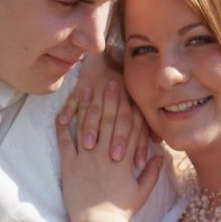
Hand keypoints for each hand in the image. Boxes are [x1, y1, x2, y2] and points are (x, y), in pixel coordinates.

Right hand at [57, 53, 148, 168]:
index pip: (137, 129)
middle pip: (116, 121)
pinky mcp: (79, 86)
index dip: (138, 146)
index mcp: (130, 105)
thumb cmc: (123, 88)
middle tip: (114, 158)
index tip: (138, 164)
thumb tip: (158, 145)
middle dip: (116, 139)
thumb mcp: (137, 104)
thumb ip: (145, 127)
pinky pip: (72, 98)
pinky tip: (62, 121)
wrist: (106, 57)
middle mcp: (116, 98)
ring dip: (90, 127)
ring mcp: (96, 92)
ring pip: (93, 111)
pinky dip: (68, 109)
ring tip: (88, 144)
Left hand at [57, 80, 162, 221]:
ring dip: (88, 106)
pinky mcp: (70, 167)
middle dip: (110, 100)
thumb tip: (160, 156)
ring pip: (87, 127)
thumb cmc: (121, 213)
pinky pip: (65, 142)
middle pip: (109, 122)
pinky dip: (63, 126)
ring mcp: (87, 160)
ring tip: (88, 89)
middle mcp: (106, 156)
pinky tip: (63, 111)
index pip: (128, 129)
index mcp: (124, 161)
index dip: (128, 109)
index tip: (128, 94)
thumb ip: (152, 174)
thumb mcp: (142, 194)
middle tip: (109, 82)